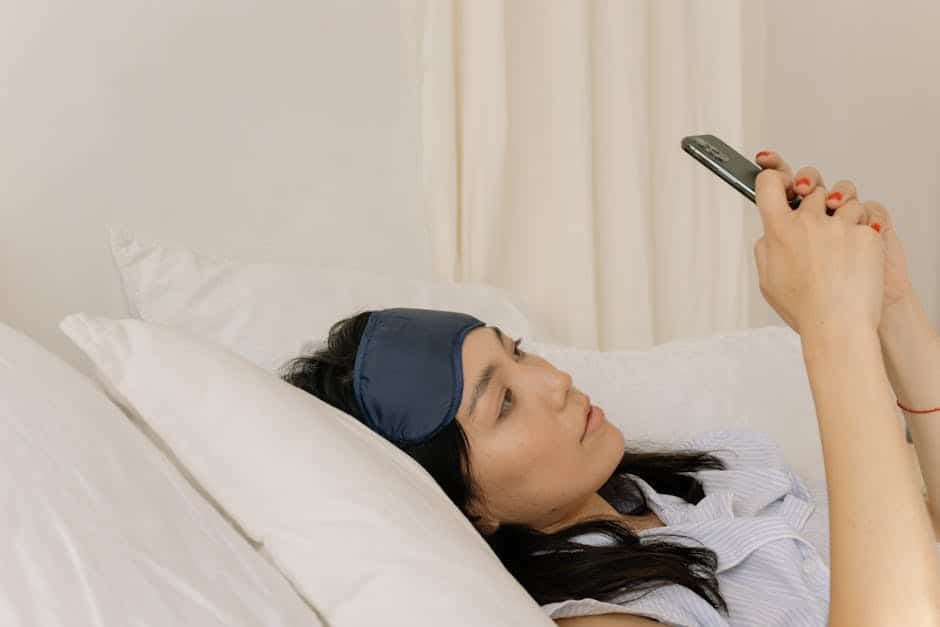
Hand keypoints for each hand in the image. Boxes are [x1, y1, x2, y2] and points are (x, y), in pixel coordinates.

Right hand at [751, 153, 885, 336]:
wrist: (837, 325)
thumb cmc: (804, 308)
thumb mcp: (767, 279)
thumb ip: (766, 248)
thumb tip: (771, 232)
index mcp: (778, 230)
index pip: (770, 183)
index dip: (773, 176)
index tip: (776, 177)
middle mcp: (807, 222)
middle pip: (811, 186)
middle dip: (815, 199)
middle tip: (817, 220)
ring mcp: (839, 225)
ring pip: (844, 198)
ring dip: (842, 214)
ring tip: (840, 243)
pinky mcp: (866, 233)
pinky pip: (865, 219)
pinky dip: (862, 233)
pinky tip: (856, 258)